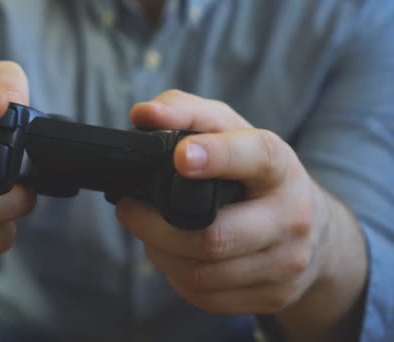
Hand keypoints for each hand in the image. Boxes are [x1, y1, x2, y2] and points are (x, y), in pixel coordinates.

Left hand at [117, 90, 366, 339]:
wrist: (311, 231)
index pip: (256, 158)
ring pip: (202, 274)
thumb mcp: (230, 133)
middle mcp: (291, 218)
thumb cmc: (256, 175)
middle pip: (214, 237)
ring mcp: (284, 264)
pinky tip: (171, 256)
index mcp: (281, 168)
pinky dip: (175, 276)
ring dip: (160, 252)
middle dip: (156, 226)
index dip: (217, 157)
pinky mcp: (272, 297)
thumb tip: (143, 115)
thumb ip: (186, 113)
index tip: (180, 157)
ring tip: (148, 231)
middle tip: (127, 208)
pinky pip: (206, 297)